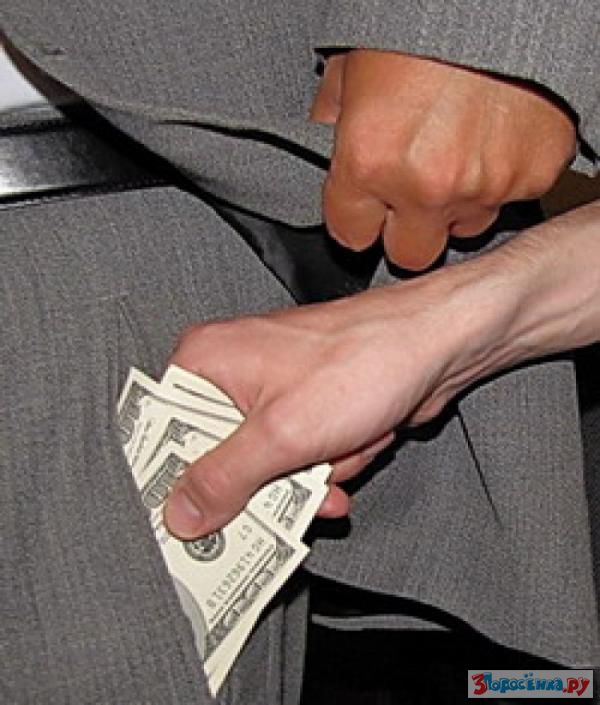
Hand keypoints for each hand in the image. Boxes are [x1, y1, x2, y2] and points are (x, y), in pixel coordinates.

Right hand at [162, 257, 525, 539]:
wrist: (434, 347)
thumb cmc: (364, 360)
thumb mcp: (282, 432)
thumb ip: (224, 478)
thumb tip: (181, 513)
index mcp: (206, 362)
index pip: (160, 434)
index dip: (175, 482)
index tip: (191, 521)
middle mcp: (231, 375)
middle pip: (214, 460)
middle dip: (265, 482)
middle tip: (289, 486)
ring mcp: (269, 394)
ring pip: (262, 470)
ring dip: (308, 474)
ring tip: (339, 447)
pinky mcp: (302, 411)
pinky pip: (296, 462)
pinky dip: (327, 467)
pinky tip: (353, 448)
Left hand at [311, 50, 575, 269]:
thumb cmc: (419, 20)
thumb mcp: (350, 68)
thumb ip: (333, 126)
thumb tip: (327, 155)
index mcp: (369, 160)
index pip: (351, 236)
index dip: (358, 219)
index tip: (366, 207)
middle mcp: (426, 185)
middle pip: (409, 254)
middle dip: (407, 228)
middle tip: (412, 188)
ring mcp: (485, 184)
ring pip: (464, 227)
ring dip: (456, 201)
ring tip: (458, 149)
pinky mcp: (533, 173)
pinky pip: (509, 197)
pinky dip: (501, 175)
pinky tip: (493, 136)